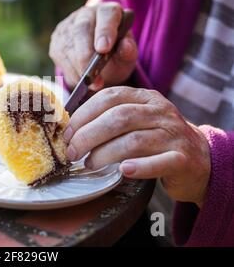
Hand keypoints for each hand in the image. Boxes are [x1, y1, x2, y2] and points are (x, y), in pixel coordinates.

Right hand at [49, 2, 137, 88]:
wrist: (99, 63)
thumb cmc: (116, 56)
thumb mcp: (127, 57)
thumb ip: (129, 52)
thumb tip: (126, 46)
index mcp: (107, 12)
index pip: (106, 15)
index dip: (104, 30)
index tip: (104, 49)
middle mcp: (85, 14)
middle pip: (81, 30)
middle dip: (85, 55)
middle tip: (92, 77)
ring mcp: (67, 26)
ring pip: (68, 45)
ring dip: (78, 68)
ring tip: (91, 84)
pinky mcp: (56, 41)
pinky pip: (60, 57)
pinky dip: (70, 71)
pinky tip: (80, 80)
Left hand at [64, 86, 210, 207]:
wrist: (200, 159)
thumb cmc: (156, 140)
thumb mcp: (136, 120)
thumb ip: (109, 119)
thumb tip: (70, 129)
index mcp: (145, 98)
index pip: (110, 97)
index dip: (83, 114)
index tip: (67, 132)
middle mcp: (161, 112)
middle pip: (118, 118)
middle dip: (88, 135)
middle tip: (72, 152)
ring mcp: (174, 134)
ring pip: (133, 140)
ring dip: (104, 154)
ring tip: (89, 164)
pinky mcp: (183, 159)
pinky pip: (160, 162)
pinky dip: (139, 167)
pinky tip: (123, 171)